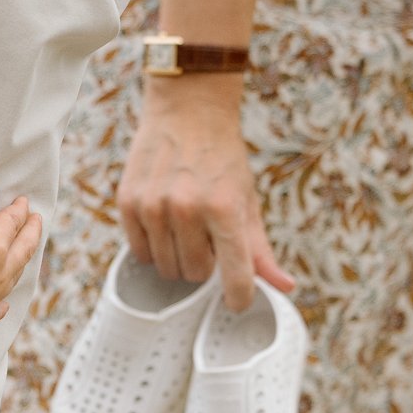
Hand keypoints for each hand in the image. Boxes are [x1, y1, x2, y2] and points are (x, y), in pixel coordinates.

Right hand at [0, 182, 43, 334]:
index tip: (23, 202)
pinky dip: (2, 304)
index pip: (12, 221)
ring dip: (21, 262)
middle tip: (36, 221)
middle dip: (32, 232)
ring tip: (24, 252)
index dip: (19, 209)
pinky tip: (4, 303)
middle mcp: (1, 272)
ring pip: (14, 277)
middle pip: (24, 248)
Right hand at [117, 77, 291, 314]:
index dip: (238, 297)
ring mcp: (154, 207)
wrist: (187, 110)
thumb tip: (283, 287)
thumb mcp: (247, 199)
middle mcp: (187, 209)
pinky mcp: (128, 204)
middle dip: (204, 264)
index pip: (234, 277)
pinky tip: (163, 222)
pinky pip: (140, 253)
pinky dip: (154, 246)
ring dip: (178, 256)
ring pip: (166, 268)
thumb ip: (260, 248)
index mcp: (225, 209)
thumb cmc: (222, 158)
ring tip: (186, 227)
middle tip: (208, 237)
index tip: (238, 302)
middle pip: (195, 275)